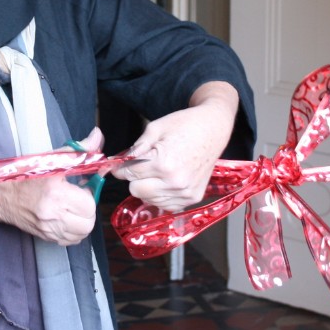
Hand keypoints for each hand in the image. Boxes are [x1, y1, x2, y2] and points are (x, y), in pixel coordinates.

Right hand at [0, 129, 103, 244]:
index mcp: (55, 192)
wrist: (1, 195)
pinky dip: (74, 231)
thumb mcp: (53, 158)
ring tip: (74, 209)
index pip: (89, 204)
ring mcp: (48, 228)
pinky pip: (71, 241)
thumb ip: (79, 150)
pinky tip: (67, 218)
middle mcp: (52, 214)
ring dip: (83, 221)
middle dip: (88, 210)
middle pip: (88, 222)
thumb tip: (98, 136)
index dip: (89, 194)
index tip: (81, 187)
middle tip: (79, 199)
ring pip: (82, 234)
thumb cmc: (27, 175)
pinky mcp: (45, 237)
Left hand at [111, 81, 238, 212]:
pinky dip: (161, 194)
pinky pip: (164, 204)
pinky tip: (167, 179)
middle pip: (135, 190)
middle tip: (144, 164)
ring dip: (148, 186)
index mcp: (163, 163)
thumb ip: (135, 149)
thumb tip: (116, 163)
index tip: (122, 163)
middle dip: (135, 177)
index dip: (122, 167)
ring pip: (148, 199)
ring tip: (159, 170)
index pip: (128, 173)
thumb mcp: (154, 129)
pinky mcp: (192, 198)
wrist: (213, 129)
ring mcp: (185, 193)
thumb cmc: (184, 125)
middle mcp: (175, 182)